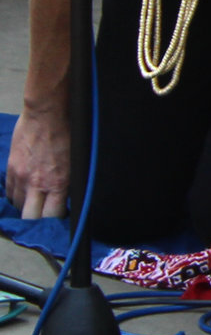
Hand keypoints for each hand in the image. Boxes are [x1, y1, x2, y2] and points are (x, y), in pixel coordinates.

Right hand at [7, 104, 69, 221]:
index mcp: (58, 183)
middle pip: (30, 216)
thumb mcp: (75, 162)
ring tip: (34, 201)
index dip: (55, 219)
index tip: (59, 217)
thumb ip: (68, 181)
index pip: (52, 215)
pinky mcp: (11, 168)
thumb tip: (66, 195)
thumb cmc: (66, 134)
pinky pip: (9, 190)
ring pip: (18, 204)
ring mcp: (21, 177)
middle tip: (43, 214)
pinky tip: (24, 191)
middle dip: (37, 219)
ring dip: (25, 205)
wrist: (46, 114)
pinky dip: (16, 194)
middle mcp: (37, 183)